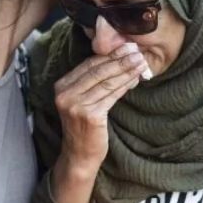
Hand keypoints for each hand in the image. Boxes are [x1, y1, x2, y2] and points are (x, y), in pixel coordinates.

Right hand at [55, 43, 148, 171]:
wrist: (80, 155)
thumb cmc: (84, 127)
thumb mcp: (83, 101)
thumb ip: (93, 82)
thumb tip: (120, 60)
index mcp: (61, 86)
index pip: (88, 65)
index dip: (109, 55)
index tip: (126, 47)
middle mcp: (65, 94)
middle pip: (98, 71)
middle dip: (120, 60)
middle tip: (138, 52)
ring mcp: (76, 105)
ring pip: (107, 82)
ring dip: (126, 71)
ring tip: (141, 63)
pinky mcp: (89, 115)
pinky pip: (111, 95)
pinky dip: (125, 86)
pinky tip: (135, 80)